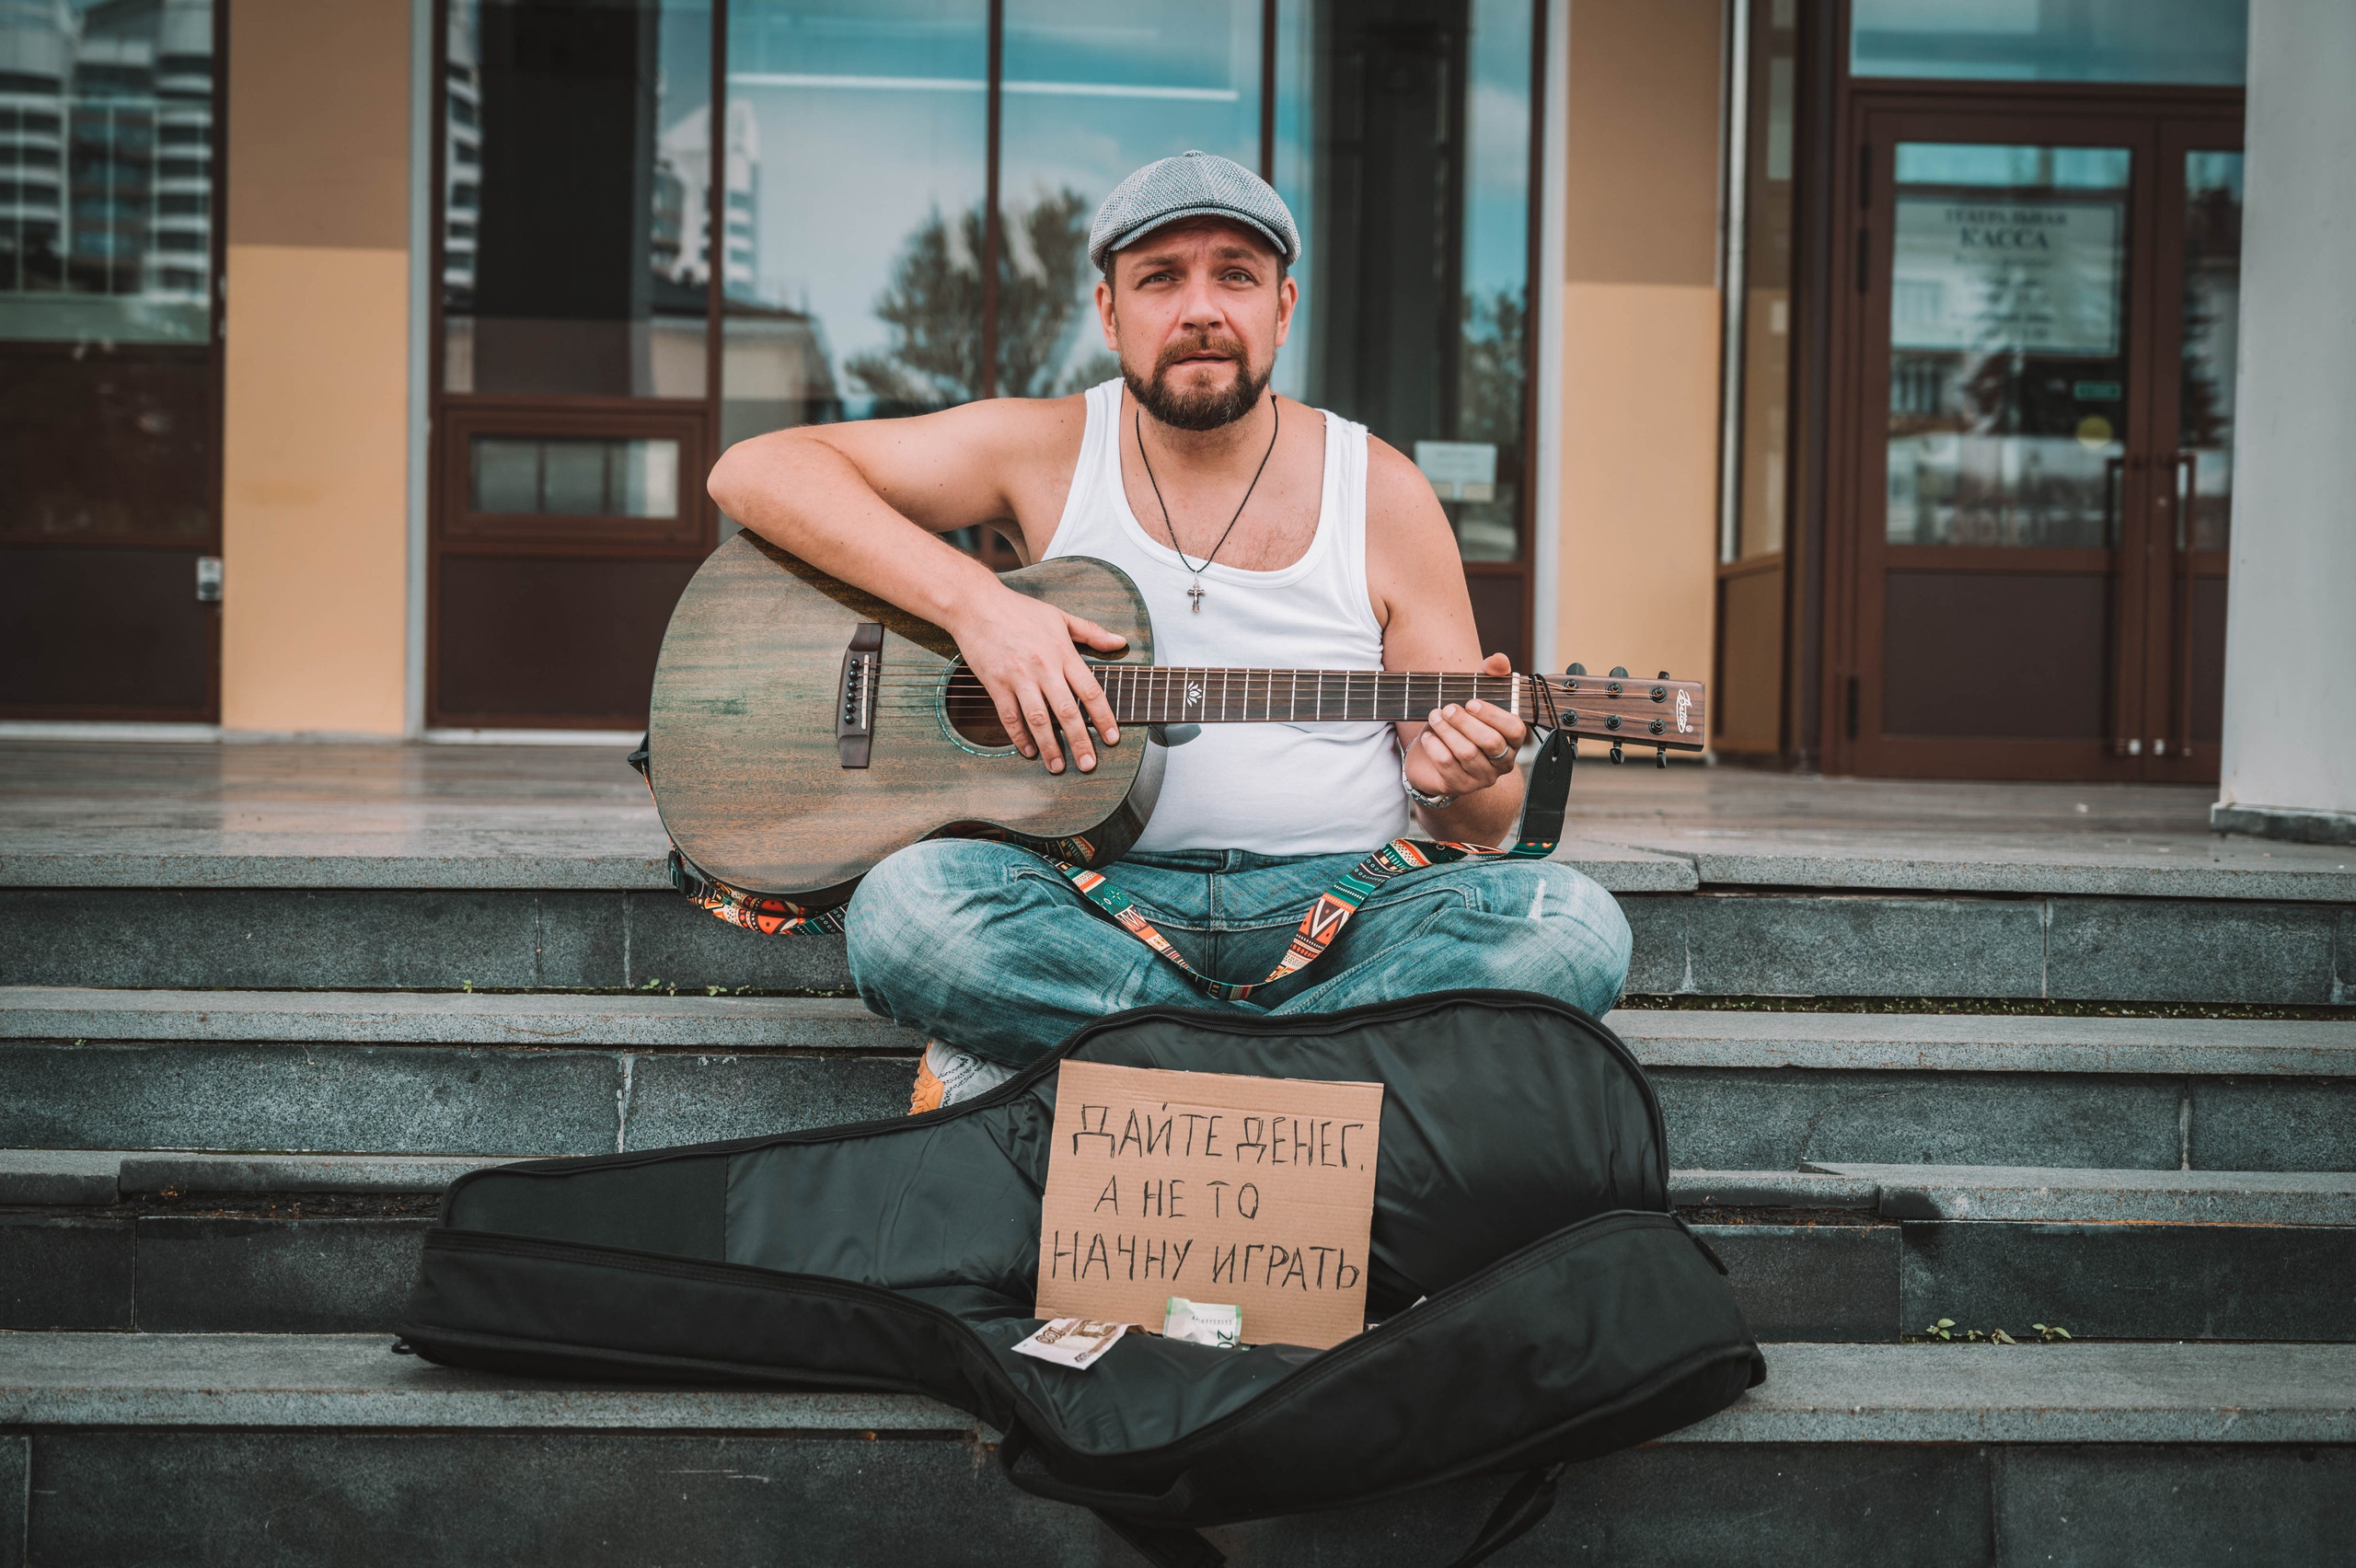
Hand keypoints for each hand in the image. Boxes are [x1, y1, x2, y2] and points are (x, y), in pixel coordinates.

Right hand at [946, 581, 1126, 772]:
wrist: (976, 605)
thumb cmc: (1019, 610)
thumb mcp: (1059, 616)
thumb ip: (1091, 632)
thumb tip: (1120, 642)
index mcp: (1063, 653)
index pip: (1090, 691)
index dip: (1103, 718)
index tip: (1112, 738)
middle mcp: (1043, 668)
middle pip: (1067, 712)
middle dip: (1080, 742)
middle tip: (1088, 765)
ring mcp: (1018, 677)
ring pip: (1039, 720)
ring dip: (1050, 747)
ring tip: (1058, 767)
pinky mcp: (996, 683)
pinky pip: (1010, 717)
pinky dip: (1019, 737)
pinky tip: (1029, 751)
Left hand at [1405, 652, 1526, 801]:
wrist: (1438, 755)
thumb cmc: (1464, 722)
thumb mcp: (1478, 696)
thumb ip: (1492, 674)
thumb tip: (1498, 660)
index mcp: (1512, 740)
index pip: (1514, 729)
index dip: (1493, 715)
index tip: (1471, 702)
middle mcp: (1503, 762)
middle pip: (1490, 742)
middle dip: (1465, 722)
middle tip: (1446, 708)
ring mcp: (1482, 777)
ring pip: (1467, 753)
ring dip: (1447, 731)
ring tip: (1434, 716)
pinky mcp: (1460, 786)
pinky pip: (1447, 766)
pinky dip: (1435, 747)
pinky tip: (1428, 736)